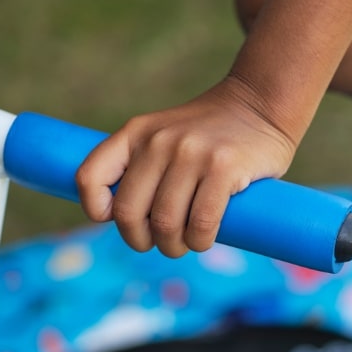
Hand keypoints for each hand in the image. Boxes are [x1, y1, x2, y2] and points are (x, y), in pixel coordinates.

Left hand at [75, 76, 297, 257]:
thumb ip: (142, 165)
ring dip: (175, 246)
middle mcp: (158, 141)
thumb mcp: (164, 134)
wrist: (261, 104)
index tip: (116, 219)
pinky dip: (199, 242)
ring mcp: (191, 153)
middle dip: (141, 241)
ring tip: (187, 243)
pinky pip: (200, 223)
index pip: (91, 177)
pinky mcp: (223, 167)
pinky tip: (203, 239)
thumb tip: (121, 217)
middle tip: (162, 242)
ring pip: (165, 224)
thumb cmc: (210, 134)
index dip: (96, 209)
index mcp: (135, 133)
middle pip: (129, 214)